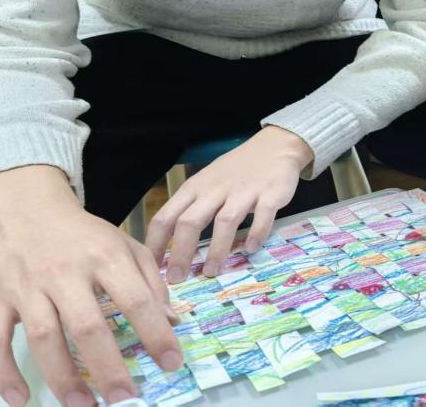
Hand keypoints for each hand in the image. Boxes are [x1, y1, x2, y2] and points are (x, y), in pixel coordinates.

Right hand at [0, 166, 181, 406]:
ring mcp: (27, 286)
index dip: (155, 333)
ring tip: (82, 405)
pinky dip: (2, 373)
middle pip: (86, 325)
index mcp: (104, 256)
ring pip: (43, 337)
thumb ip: (151, 282)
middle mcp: (65, 272)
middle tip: (124, 398)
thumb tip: (170, 321)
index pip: (134, 299)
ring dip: (62, 376)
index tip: (170, 363)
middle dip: (107, 367)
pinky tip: (18, 399)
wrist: (28, 207)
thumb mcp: (126, 245)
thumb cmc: (84, 234)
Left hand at [146, 126, 312, 281]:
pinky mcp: (270, 193)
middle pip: (190, 221)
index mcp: (195, 188)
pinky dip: (256, 233)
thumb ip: (192, 209)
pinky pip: (262, 216)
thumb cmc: (236, 170)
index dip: (155, 243)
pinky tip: (251, 249)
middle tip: (176, 278)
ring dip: (216, 250)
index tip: (151, 268)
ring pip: (224, 221)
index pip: (166, 216)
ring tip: (211, 272)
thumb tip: (172, 246)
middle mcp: (215, 189)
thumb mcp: (206, 183)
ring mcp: (243, 191)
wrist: (274, 146)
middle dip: (180, 253)